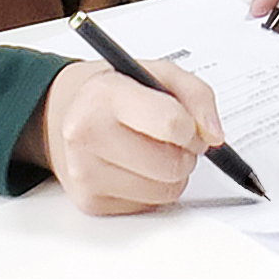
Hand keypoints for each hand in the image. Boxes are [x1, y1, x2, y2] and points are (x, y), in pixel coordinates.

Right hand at [16, 58, 223, 215]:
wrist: (64, 114)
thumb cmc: (114, 93)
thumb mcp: (156, 73)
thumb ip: (196, 96)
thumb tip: (213, 136)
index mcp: (105, 96)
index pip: (170, 123)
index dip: (193, 129)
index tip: (189, 126)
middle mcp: (87, 135)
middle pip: (172, 165)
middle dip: (184, 153)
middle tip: (171, 139)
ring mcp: (85, 173)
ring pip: (166, 191)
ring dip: (172, 174)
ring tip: (152, 151)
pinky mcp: (90, 203)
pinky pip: (150, 206)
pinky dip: (153, 189)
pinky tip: (135, 168)